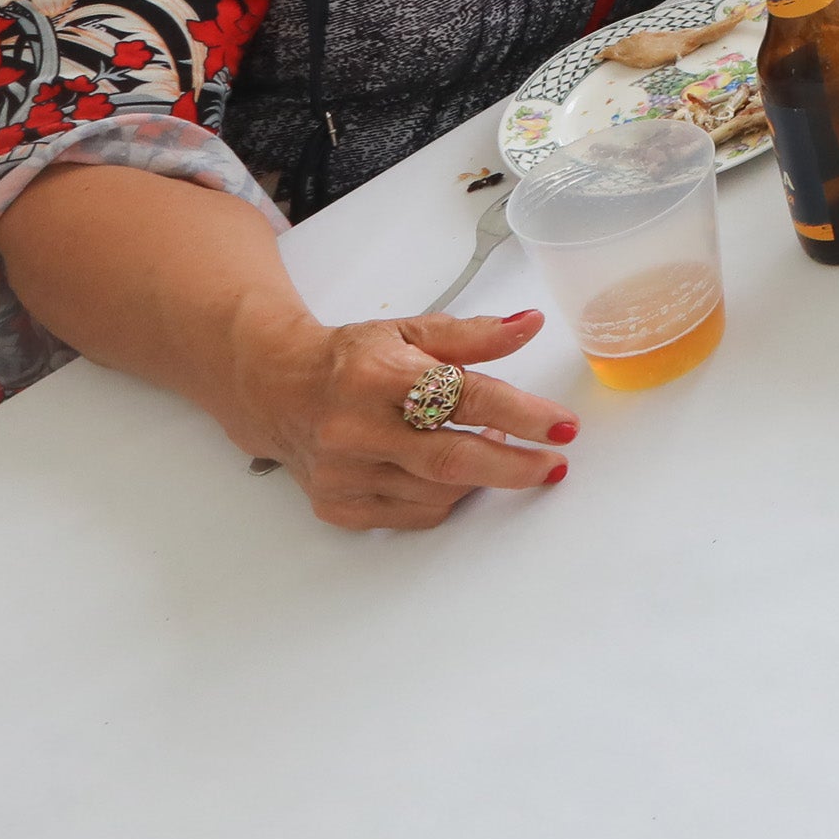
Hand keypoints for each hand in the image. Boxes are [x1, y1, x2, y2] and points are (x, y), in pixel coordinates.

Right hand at [237, 307, 572, 528]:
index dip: (521, 414)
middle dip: (516, 466)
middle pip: (453, 458)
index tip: (563, 427)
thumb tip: (531, 324)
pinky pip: (414, 514)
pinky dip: (448, 495)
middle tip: (554, 463)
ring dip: (482, 476)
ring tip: (499, 449)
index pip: (463, 398)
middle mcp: (355, 429)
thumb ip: (474, 335)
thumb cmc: (351, 359)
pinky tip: (455, 470)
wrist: (275, 390)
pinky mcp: (338, 506)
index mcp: (378, 376)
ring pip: (438, 491)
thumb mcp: (411, 333)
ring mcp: (344, 474)